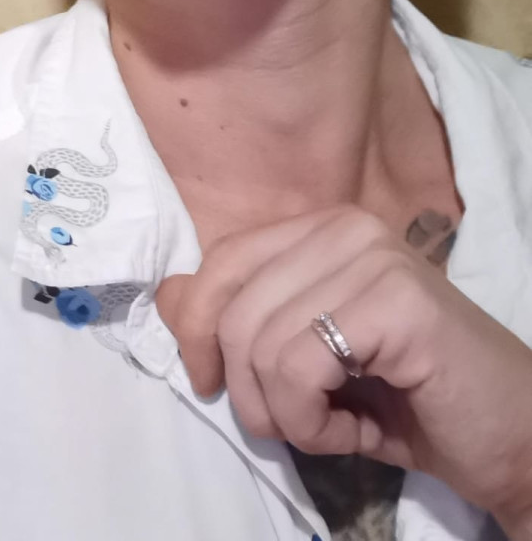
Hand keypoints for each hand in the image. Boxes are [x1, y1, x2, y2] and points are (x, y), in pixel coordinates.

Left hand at [154, 206, 531, 527]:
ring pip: (259, 343)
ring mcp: (374, 257)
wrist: (507, 436)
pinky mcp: (396, 300)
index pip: (223, 260)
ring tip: (335, 426)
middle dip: (247, 390)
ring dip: (286, 415)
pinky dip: (313, 423)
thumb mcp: (306, 356)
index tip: (213, 384)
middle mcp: (346, 227)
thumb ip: (241, 320)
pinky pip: (299, 367)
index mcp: (323, 227)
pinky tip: (354, 430)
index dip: (198, 329)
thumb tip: (166, 295)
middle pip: (232, 307)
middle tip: (295, 423)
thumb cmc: (407, 399)